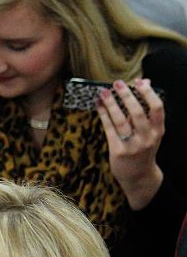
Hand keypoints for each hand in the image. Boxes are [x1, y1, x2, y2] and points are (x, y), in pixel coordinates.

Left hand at [96, 78, 164, 208]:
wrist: (139, 175)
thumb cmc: (144, 148)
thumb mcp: (151, 130)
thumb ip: (147, 108)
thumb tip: (147, 81)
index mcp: (158, 130)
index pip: (157, 108)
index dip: (148, 93)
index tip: (139, 81)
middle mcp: (147, 138)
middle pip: (137, 113)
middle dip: (126, 96)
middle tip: (117, 83)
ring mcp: (132, 145)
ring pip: (121, 121)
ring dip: (111, 105)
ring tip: (103, 93)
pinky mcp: (118, 151)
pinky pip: (109, 130)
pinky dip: (103, 116)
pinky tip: (99, 106)